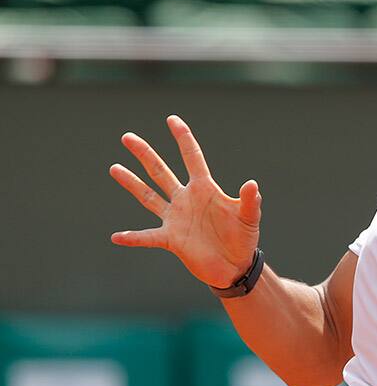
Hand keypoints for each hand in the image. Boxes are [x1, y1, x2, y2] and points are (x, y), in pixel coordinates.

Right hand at [109, 115, 260, 288]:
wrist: (234, 266)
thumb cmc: (243, 238)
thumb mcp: (249, 218)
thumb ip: (250, 201)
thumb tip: (252, 184)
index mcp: (205, 189)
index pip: (192, 158)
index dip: (183, 138)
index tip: (172, 119)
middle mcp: (186, 199)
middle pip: (161, 171)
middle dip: (145, 154)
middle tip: (127, 137)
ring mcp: (176, 218)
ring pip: (149, 197)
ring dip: (132, 183)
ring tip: (115, 168)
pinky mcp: (171, 240)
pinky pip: (147, 237)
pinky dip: (133, 237)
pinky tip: (117, 236)